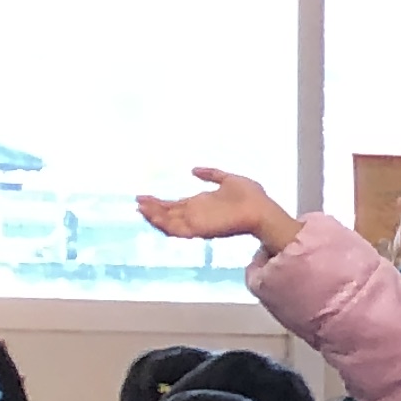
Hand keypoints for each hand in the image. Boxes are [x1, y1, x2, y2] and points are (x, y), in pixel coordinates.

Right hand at [135, 167, 299, 257]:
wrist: (262, 211)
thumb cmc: (252, 197)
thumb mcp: (229, 179)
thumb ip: (212, 174)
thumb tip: (193, 170)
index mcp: (202, 204)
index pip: (176, 205)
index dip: (160, 202)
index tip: (144, 196)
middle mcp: (197, 215)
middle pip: (168, 213)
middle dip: (152, 208)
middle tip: (137, 202)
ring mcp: (197, 223)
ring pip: (169, 222)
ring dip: (153, 216)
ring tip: (140, 208)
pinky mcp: (199, 229)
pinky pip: (176, 230)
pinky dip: (163, 224)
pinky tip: (151, 215)